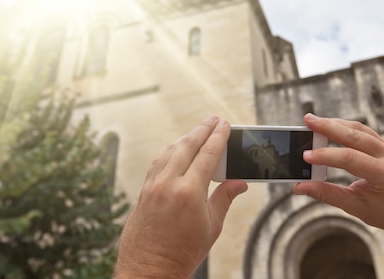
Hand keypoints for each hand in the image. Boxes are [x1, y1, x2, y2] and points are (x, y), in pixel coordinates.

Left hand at [113, 116, 247, 278]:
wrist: (149, 270)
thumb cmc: (183, 252)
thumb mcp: (212, 226)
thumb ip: (224, 198)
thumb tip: (240, 183)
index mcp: (189, 191)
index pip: (207, 154)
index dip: (218, 136)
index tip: (225, 125)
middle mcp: (168, 183)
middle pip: (187, 145)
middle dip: (202, 130)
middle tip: (213, 120)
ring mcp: (152, 186)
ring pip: (170, 151)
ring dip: (185, 138)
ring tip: (198, 132)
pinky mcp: (143, 191)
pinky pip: (158, 163)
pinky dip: (170, 152)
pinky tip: (177, 151)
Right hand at [293, 114, 383, 238]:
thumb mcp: (357, 208)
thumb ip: (328, 194)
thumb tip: (301, 187)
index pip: (351, 158)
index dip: (326, 155)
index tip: (306, 155)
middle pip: (355, 136)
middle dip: (328, 127)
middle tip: (307, 120)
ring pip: (361, 130)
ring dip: (337, 124)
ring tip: (315, 122)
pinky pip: (367, 133)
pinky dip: (348, 129)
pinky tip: (332, 127)